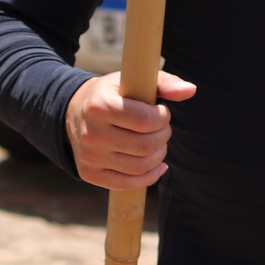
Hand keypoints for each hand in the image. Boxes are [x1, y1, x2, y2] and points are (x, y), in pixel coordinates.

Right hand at [65, 69, 197, 189]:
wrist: (74, 111)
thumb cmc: (113, 94)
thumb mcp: (133, 80)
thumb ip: (164, 83)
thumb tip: (190, 90)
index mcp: (100, 105)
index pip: (146, 121)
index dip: (163, 117)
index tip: (161, 112)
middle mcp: (92, 133)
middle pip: (146, 146)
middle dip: (163, 136)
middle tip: (161, 128)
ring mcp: (89, 156)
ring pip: (140, 167)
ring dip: (159, 155)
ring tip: (157, 143)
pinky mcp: (89, 173)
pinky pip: (129, 184)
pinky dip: (150, 176)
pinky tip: (157, 165)